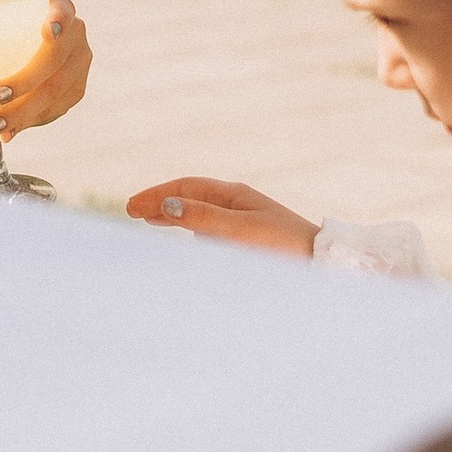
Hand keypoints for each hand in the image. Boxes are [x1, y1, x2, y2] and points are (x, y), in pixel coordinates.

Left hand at [0, 0, 89, 140]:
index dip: (58, 21)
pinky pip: (56, 108)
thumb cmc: (8, 31)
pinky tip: (10, 130)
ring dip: (23, 112)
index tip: (47, 33)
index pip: (63, 10)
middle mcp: (74, 34)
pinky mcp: (76, 89)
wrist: (30, 42)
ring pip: (56, 91)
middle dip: (24, 82)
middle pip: (55, 59)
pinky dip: (29, 121)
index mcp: (57, 9)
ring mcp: (79, 63)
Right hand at [125, 177, 318, 258]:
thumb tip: (166, 206)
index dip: (156, 195)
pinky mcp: (249, 240)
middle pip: (190, 197)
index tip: (130, 207)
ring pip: (199, 212)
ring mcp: (243, 221)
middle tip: (130, 212)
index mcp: (233, 194)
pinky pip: (211, 228)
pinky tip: (188, 237)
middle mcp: (237, 204)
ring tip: (150, 221)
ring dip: (173, 215)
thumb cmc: (281, 246)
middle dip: (160, 202)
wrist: (320, 265)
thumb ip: (202, 218)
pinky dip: (191, 229)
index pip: (185, 187)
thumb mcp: (238, 231)